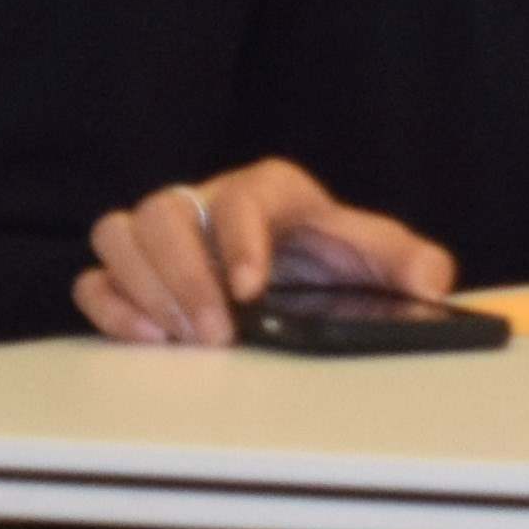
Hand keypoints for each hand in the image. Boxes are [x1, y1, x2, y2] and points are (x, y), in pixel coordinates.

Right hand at [75, 159, 455, 346]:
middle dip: (187, 276)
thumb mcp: (376, 255)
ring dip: (144, 288)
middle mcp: (207, 200)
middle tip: (215, 332)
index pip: (243, 196)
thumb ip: (410, 261)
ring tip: (181, 340)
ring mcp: (163, 234)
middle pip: (166, 212)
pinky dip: (110, 306)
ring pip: (120, 233)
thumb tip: (434, 284)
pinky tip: (146, 339)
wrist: (296, 269)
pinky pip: (95, 274)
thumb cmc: (331, 255)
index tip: (250, 288)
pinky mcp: (133, 270)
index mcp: (270, 189)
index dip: (241, 239)